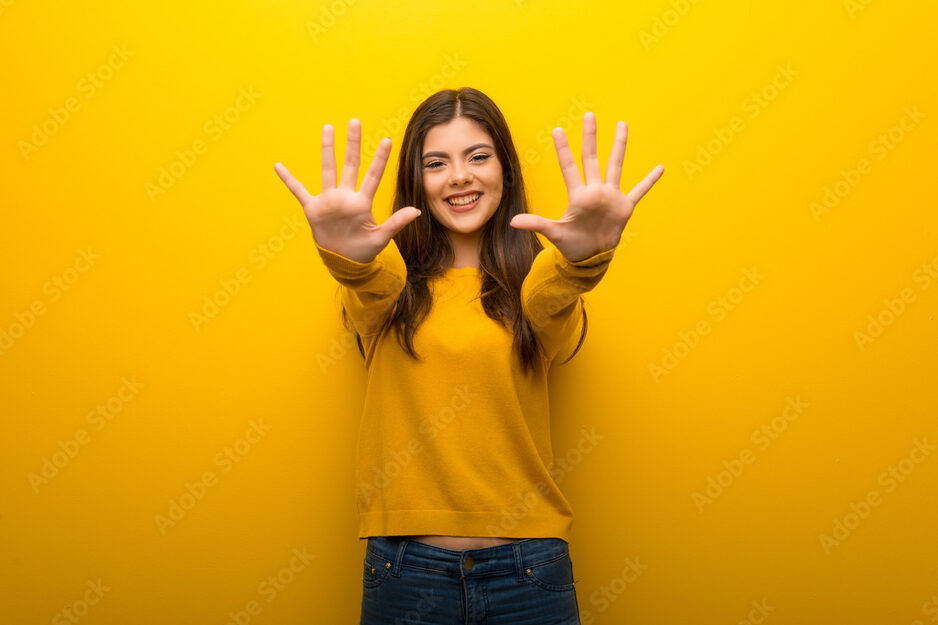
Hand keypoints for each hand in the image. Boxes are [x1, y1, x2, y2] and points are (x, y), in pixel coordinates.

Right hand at [274, 119, 420, 262]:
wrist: (344, 261)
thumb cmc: (364, 249)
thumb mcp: (381, 238)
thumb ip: (396, 223)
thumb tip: (417, 211)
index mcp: (362, 203)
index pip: (373, 176)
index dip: (380, 159)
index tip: (387, 140)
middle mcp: (345, 196)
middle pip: (350, 164)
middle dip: (353, 144)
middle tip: (355, 122)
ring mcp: (329, 200)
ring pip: (328, 169)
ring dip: (327, 149)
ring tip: (328, 128)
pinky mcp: (313, 208)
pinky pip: (298, 191)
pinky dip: (288, 180)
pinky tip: (279, 166)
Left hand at [509, 112, 663, 261]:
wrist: (590, 257)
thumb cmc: (571, 245)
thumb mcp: (555, 233)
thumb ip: (537, 224)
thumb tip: (513, 222)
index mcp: (578, 195)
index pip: (569, 167)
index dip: (563, 149)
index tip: (557, 130)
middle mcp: (594, 190)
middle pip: (591, 158)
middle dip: (590, 137)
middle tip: (589, 114)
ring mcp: (610, 196)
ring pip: (615, 165)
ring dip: (619, 146)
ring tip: (622, 125)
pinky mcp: (624, 207)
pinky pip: (639, 191)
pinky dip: (649, 181)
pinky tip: (660, 168)